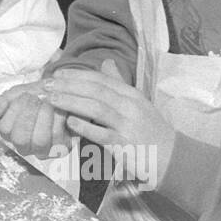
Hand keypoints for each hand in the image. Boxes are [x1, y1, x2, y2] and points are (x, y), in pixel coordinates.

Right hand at [0, 80, 69, 158]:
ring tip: (48, 102)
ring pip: (39, 140)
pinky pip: (57, 137)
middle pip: (20, 139)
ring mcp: (42, 150)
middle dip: (29, 115)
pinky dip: (58, 119)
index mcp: (10, 132)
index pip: (5, 128)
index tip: (26, 95)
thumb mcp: (17, 94)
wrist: (61, 93)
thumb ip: (1, 102)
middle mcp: (24, 145)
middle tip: (36, 98)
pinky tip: (59, 109)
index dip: (15, 110)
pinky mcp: (60, 148)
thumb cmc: (38, 95)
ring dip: (44, 116)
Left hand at [51, 60, 176, 179]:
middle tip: (46, 85)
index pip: (101, 79)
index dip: (77, 75)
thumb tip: (105, 62)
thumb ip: (119, 84)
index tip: (57, 74)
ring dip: (72, 102)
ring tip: (52, 100)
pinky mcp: (126, 146)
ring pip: (97, 109)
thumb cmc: (151, 130)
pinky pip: (102, 134)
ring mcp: (128, 126)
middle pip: (96, 91)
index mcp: (131, 94)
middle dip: (68, 86)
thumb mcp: (138, 103)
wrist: (173, 158)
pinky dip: (85, 127)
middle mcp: (131, 106)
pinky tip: (70, 123)